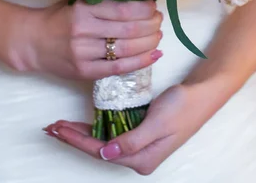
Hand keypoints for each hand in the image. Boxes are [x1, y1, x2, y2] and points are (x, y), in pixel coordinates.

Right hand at [7, 0, 162, 79]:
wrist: (31, 41)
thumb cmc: (58, 18)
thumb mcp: (77, 2)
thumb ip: (103, 1)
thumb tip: (138, 0)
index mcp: (83, 9)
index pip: (123, 9)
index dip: (144, 9)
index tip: (153, 6)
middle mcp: (84, 31)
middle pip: (129, 30)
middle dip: (151, 25)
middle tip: (159, 21)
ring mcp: (84, 53)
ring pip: (126, 49)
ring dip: (149, 43)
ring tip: (158, 36)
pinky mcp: (84, 71)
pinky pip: (118, 68)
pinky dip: (140, 62)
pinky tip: (154, 55)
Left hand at [44, 82, 222, 174]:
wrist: (203, 95)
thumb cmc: (182, 107)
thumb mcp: (157, 123)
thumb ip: (132, 140)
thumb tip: (106, 153)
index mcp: (142, 159)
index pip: (101, 152)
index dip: (77, 140)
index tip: (59, 128)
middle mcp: (138, 156)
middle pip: (99, 148)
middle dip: (75, 137)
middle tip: (53, 126)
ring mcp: (140, 144)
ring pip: (104, 139)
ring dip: (83, 131)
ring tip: (63, 124)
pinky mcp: (141, 131)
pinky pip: (113, 130)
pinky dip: (98, 124)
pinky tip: (86, 118)